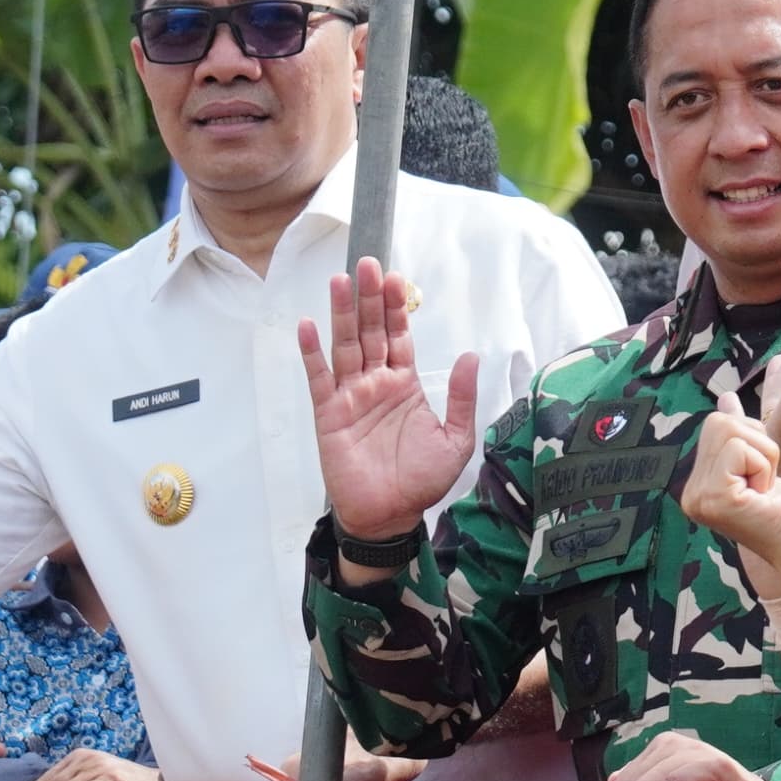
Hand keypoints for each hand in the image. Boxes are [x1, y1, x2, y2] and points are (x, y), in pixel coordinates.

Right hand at [299, 257, 481, 540]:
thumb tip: (472, 356)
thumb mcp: (456, 440)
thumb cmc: (420, 481)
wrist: (389, 516)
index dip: (397, 307)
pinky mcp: (328, 413)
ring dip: (342, 313)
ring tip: (340, 281)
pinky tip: (308, 325)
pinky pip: (319, 378)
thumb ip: (462, 398)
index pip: (399, 336)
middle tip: (368, 263)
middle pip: (371, 331)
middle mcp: (375, 383)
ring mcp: (350, 396)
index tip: (396, 277)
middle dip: (370, 298)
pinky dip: (312, 352)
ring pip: (345, 345)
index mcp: (404, 385)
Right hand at [679, 407, 780, 564]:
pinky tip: (763, 495)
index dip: (751, 440)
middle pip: (720, 422)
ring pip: (732, 432)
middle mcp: (690, 492)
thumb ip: (737, 434)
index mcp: (697, 483)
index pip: (716, 424)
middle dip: (758, 444)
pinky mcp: (714, 497)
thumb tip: (726, 398)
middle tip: (764, 482)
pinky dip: (763, 467)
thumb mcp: (758, 463)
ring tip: (764, 488)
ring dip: (763, 456)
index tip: (759, 477)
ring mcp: (698, 496)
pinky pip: (740, 449)